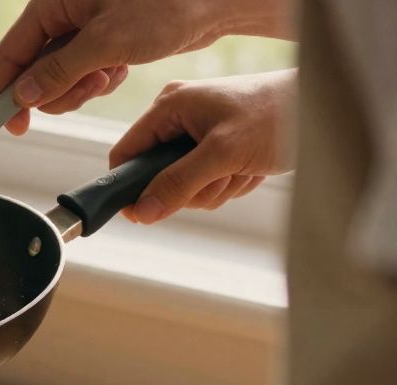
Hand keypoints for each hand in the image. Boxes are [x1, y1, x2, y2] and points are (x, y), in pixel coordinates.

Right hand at [0, 0, 291, 133]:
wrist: (212, 1)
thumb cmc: (164, 5)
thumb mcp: (106, 43)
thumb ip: (59, 72)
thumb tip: (23, 97)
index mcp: (51, 4)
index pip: (9, 55)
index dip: (5, 93)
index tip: (14, 126)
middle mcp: (61, 15)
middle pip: (33, 71)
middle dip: (57, 91)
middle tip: (88, 90)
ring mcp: (82, 29)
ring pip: (59, 78)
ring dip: (80, 89)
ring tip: (109, 77)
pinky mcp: (103, 41)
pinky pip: (83, 75)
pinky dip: (100, 82)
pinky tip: (122, 70)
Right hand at [111, 70, 295, 223]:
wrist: (322, 108)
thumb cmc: (276, 115)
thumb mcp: (223, 153)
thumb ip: (179, 183)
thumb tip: (141, 212)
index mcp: (169, 106)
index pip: (126, 154)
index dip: (129, 187)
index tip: (142, 215)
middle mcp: (178, 118)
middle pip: (157, 177)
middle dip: (192, 188)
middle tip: (222, 176)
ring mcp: (198, 134)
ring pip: (185, 186)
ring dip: (216, 188)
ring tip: (243, 168)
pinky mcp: (217, 148)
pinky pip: (207, 183)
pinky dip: (230, 184)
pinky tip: (250, 169)